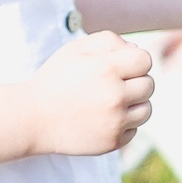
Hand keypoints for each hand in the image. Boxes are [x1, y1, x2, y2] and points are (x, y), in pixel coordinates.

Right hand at [22, 30, 155, 155]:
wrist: (33, 119)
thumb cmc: (55, 80)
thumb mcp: (75, 49)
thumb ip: (109, 41)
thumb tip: (136, 50)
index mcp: (106, 68)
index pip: (145, 60)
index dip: (134, 61)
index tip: (119, 67)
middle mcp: (114, 96)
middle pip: (149, 85)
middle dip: (135, 81)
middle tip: (112, 84)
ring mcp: (115, 121)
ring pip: (146, 109)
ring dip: (134, 104)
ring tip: (111, 102)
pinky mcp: (113, 141)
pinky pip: (134, 129)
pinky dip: (124, 124)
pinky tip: (103, 118)